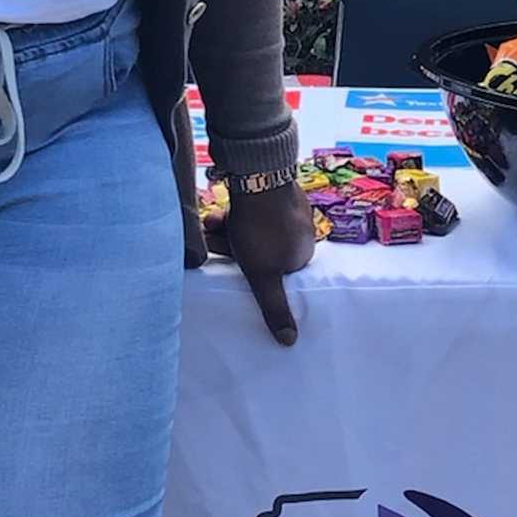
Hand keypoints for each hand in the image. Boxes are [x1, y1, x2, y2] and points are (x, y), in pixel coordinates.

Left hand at [221, 177, 311, 344]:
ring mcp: (290, 208)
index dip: (248, 266)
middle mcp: (302, 231)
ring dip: (228, 229)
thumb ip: (275, 308)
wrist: (259, 174)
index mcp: (304, 252)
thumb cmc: (262, 229)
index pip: (273, 269)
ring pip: (252, 227)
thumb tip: (289, 342)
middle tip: (212, 238)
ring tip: (211, 222)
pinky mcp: (275, 188)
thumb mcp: (262, 275)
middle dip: (233, 245)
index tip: (233, 260)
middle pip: (260, 247)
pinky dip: (235, 211)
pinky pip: (252, 207)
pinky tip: (221, 209)